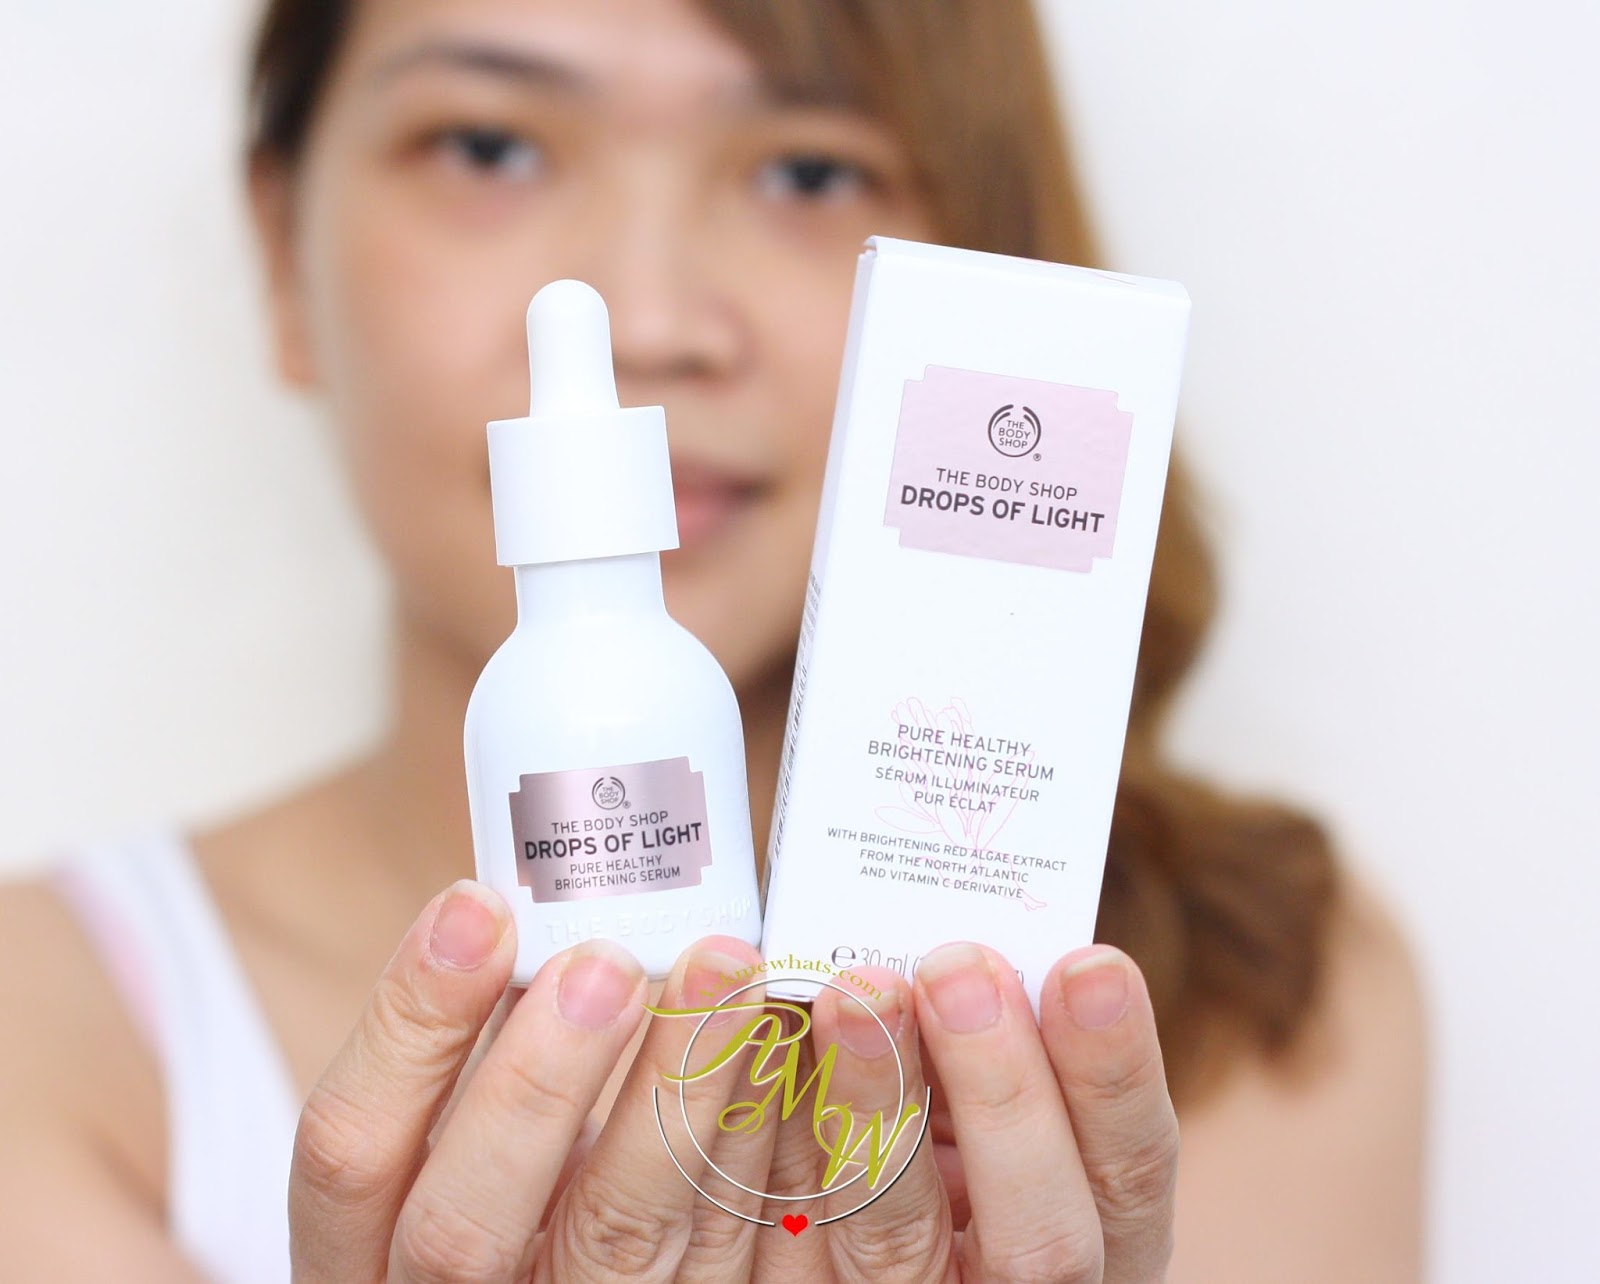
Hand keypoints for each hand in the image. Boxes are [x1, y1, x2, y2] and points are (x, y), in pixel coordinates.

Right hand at [287, 879, 777, 1280]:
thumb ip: (486, 1051)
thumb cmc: (514, 1197)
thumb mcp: (465, 1134)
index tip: (477, 906)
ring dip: (677, 1097)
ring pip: (617, 1241)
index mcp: (365, 1245)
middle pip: (464, 1227)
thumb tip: (536, 903)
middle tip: (604, 964)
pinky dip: (757, 1143)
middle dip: (536, 1086)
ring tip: (724, 975)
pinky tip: (780, 1046)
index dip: (409, 1025)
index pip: (349, 1147)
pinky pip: (723, 1253)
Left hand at [753, 941, 1178, 1282]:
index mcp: (1091, 1228)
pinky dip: (750, 1123)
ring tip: (846, 995)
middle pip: (1039, 1237)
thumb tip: (972, 939)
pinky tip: (740, 1032)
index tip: (1087, 963)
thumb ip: (992, 1042)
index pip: (1128, 1171)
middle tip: (956, 969)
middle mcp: (1015, 1282)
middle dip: (1003, 1095)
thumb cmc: (941, 1133)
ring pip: (893, 1246)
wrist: (835, 1228)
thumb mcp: (989, 1099)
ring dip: (871, 1111)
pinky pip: (782, 1233)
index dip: (1114, 1075)